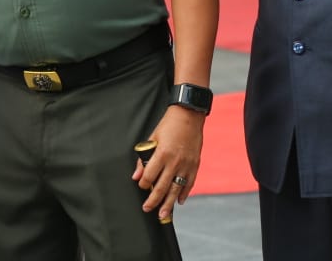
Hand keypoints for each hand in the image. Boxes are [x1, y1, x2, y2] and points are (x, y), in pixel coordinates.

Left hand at [132, 105, 203, 219]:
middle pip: (162, 186)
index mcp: (162, 154)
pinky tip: (178, 201)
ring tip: (163, 214)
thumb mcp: (152, 139)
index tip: (141, 187)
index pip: (150, 175)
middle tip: (147, 209)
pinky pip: (189, 183)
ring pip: (176, 189)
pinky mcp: (195, 166)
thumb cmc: (168, 126)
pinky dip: (184, 193)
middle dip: (154, 200)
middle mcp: (175, 162)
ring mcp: (187, 165)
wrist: (189, 117)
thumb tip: (136, 176)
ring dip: (169, 203)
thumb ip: (144, 159)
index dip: (144, 183)